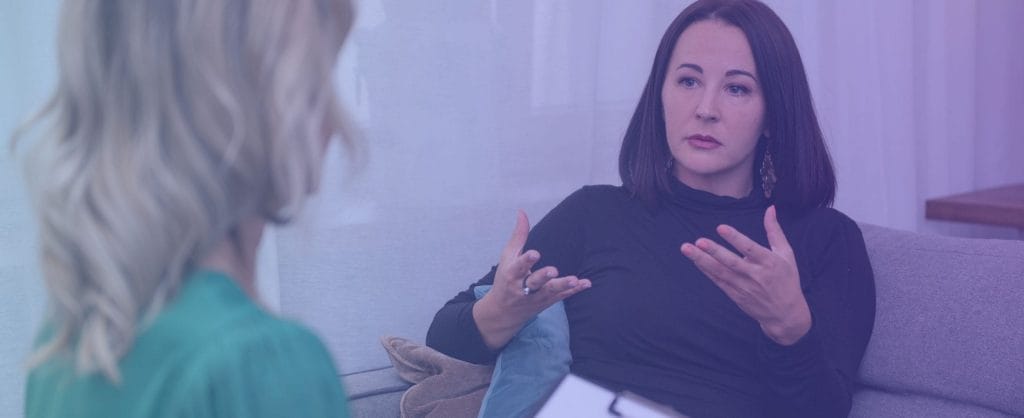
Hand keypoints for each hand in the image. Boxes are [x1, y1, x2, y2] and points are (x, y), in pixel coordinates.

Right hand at [473, 210, 591, 348]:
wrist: (503, 312)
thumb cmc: (505, 279)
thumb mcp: (508, 257)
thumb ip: (518, 235)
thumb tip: (522, 212)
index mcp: (511, 274)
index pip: (518, 267)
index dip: (526, 261)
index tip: (535, 254)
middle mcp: (523, 288)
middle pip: (534, 282)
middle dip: (543, 277)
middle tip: (553, 270)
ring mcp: (535, 297)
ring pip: (550, 292)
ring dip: (562, 286)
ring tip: (574, 279)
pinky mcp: (546, 302)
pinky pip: (561, 296)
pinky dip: (573, 291)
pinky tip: (585, 283)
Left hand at [680, 206, 810, 344]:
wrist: (785, 314)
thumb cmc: (787, 279)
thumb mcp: (786, 254)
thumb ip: (775, 231)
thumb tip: (770, 208)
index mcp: (769, 262)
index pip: (750, 248)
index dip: (735, 238)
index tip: (720, 228)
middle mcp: (755, 275)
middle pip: (731, 262)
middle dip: (714, 251)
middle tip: (699, 241)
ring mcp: (743, 286)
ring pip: (720, 272)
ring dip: (702, 260)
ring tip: (687, 249)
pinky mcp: (735, 295)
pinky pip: (718, 281)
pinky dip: (706, 270)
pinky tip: (695, 260)